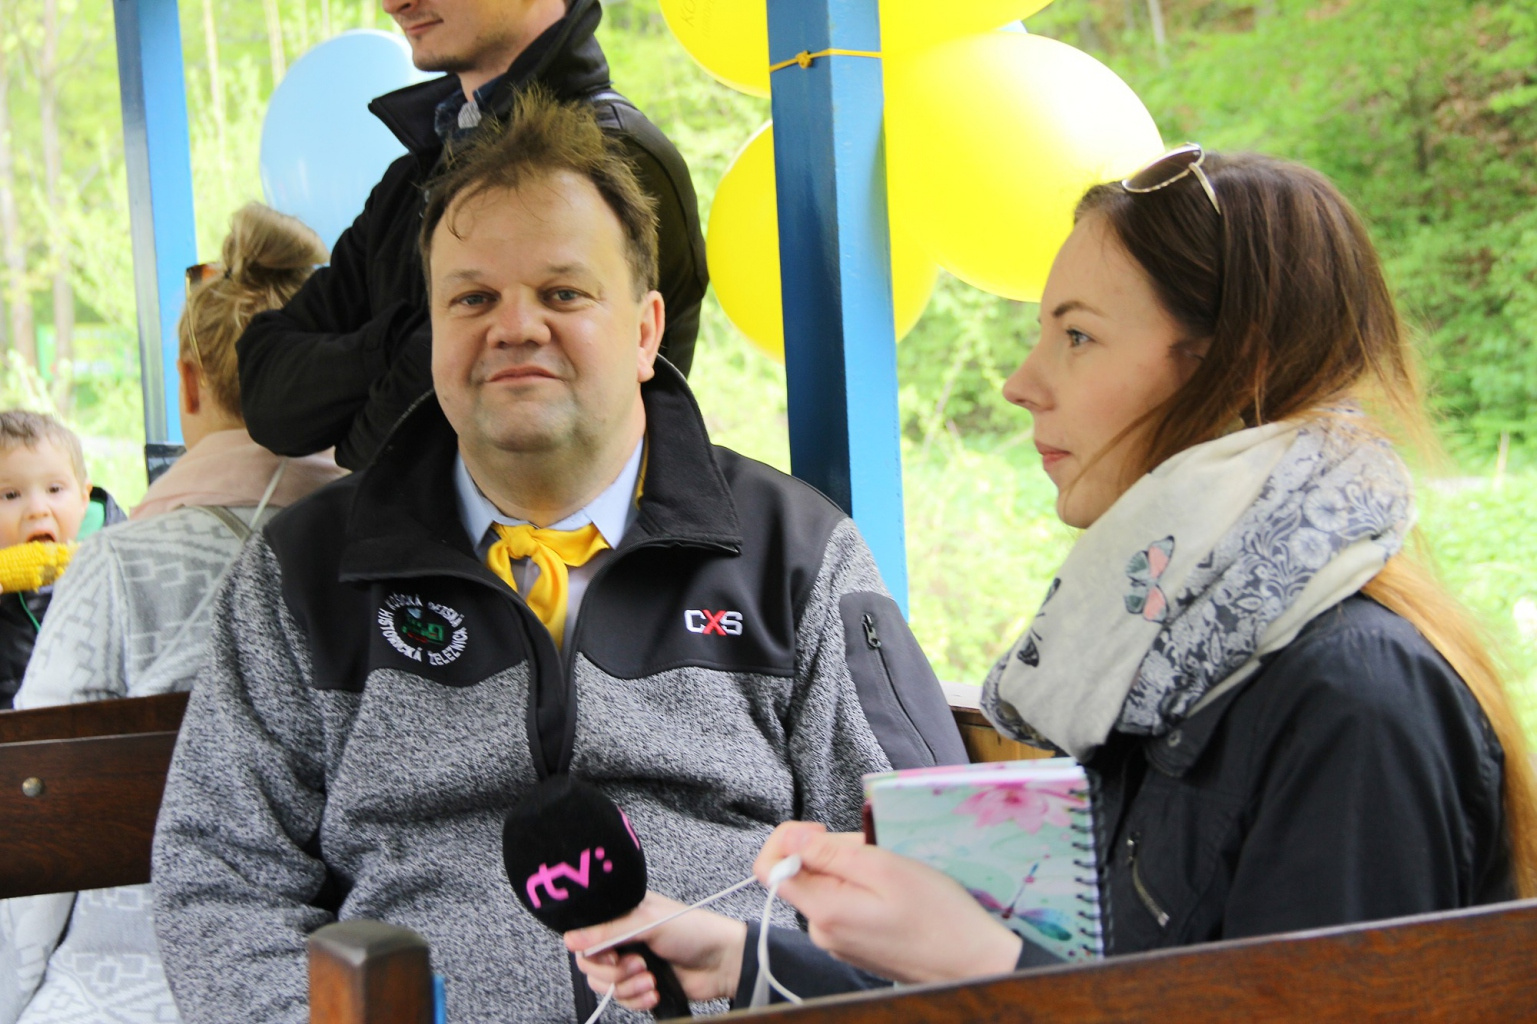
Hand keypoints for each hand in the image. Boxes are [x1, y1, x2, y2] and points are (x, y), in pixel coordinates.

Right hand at [565, 892, 747, 1010]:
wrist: (724, 962)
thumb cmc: (694, 930)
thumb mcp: (648, 923)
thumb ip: (608, 931)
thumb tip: (571, 939)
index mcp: (622, 914)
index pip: (586, 935)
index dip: (592, 950)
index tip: (611, 955)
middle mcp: (623, 938)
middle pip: (591, 965)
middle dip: (613, 972)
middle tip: (637, 965)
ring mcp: (632, 964)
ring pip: (605, 986)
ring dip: (627, 987)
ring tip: (651, 979)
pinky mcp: (642, 986)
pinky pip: (622, 1001)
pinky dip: (637, 999)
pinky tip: (656, 991)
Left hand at [753, 821, 1023, 984]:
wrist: (974, 963)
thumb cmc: (937, 914)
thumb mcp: (883, 867)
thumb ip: (830, 853)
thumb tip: (789, 838)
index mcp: (823, 910)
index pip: (768, 869)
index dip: (787, 838)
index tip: (821, 829)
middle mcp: (822, 931)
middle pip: (802, 874)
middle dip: (832, 851)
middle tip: (873, 850)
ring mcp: (839, 942)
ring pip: (827, 887)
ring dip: (851, 869)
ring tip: (891, 872)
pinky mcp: (856, 945)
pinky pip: (845, 905)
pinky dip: (863, 889)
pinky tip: (894, 892)